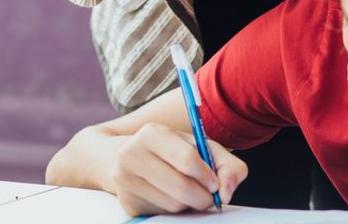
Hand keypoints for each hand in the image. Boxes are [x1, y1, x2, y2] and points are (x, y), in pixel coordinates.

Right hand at [110, 123, 247, 215]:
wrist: (120, 157)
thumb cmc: (169, 151)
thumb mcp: (197, 146)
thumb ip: (224, 163)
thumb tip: (227, 191)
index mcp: (151, 133)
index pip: (187, 159)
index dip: (207, 175)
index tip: (215, 182)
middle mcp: (132, 155)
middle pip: (180, 187)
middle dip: (203, 196)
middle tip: (210, 196)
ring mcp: (125, 180)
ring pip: (173, 204)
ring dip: (189, 203)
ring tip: (188, 192)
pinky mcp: (127, 202)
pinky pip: (162, 213)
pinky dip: (174, 209)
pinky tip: (171, 196)